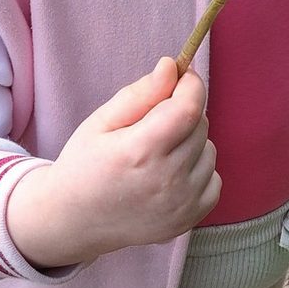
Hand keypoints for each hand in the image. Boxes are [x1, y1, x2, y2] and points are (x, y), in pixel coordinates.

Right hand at [6, 58, 219, 268]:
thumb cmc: (84, 165)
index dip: (191, 85)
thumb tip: (171, 66)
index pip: (188, 108)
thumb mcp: (101, 122)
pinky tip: (168, 174)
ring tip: (158, 153)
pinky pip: (213, 178)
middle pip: (200, 125)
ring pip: (209, 150)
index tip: (182, 76)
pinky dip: (197, 170)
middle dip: (183, 112)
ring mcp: (181, 204)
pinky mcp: (190, 219)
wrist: (75, 221)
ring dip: (191, 143)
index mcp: (140, 152)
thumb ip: (140, 94)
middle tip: (154, 122)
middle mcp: (166, 180)